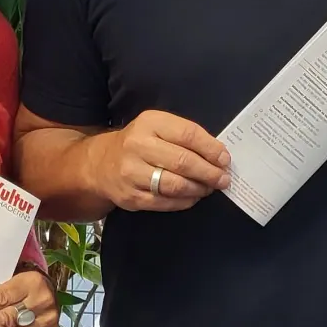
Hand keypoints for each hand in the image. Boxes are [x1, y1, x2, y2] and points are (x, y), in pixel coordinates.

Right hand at [87, 110, 230, 210]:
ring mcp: (132, 173)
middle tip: (223, 179)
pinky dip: (185, 202)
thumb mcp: (158, 127)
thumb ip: (186, 136)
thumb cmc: (139, 143)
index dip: (211, 149)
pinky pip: (165, 202)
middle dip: (209, 173)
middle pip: (183, 162)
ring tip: (209, 188)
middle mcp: (138, 146)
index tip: (225, 159)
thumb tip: (219, 155)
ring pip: (175, 185)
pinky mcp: (131, 196)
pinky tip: (193, 197)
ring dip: (199, 189)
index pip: (188, 134)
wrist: (101, 163)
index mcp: (150, 123)